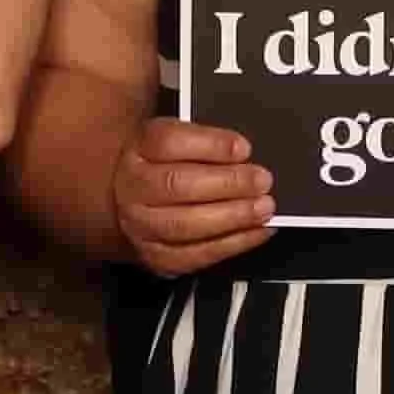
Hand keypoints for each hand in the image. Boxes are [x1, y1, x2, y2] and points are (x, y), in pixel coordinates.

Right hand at [112, 119, 273, 276]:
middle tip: (262, 180)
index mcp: (139, 148)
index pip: (168, 142)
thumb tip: (242, 148)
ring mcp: (141, 226)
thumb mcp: (176, 136)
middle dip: (228, 183)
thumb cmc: (164, 163)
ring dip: (233, 217)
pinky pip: (195, 255)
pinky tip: (257, 231)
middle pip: (177, 185)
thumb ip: (205, 137)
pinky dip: (233, 244)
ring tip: (264, 208)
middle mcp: (133, 188)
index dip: (210, 145)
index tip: (243, 148)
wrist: (129, 200)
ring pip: (185, 224)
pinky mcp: (156, 257)